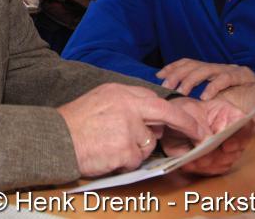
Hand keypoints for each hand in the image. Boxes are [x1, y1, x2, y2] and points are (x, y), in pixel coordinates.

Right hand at [57, 83, 208, 176]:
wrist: (54, 139)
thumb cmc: (74, 123)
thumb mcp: (100, 102)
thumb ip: (126, 107)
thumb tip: (151, 123)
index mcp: (120, 92)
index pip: (156, 101)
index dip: (175, 114)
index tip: (191, 123)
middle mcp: (127, 105)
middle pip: (165, 114)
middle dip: (185, 125)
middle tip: (200, 134)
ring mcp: (127, 127)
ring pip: (147, 144)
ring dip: (134, 151)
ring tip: (109, 147)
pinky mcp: (124, 148)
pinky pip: (134, 160)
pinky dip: (122, 162)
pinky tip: (106, 155)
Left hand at [157, 58, 254, 98]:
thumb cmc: (245, 100)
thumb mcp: (220, 97)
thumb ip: (204, 97)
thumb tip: (183, 104)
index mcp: (213, 70)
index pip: (189, 62)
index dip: (173, 67)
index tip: (158, 75)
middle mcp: (220, 66)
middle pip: (194, 65)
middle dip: (177, 74)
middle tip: (166, 86)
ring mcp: (231, 69)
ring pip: (206, 69)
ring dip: (191, 80)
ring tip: (181, 91)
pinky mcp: (243, 76)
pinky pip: (225, 78)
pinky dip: (213, 87)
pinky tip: (205, 96)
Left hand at [159, 97, 254, 175]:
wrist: (168, 123)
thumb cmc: (181, 111)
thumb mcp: (186, 110)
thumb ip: (196, 124)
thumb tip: (206, 142)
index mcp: (229, 114)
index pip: (245, 126)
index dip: (240, 137)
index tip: (226, 147)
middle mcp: (230, 133)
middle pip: (237, 149)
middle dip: (220, 155)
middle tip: (204, 157)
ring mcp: (224, 149)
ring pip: (226, 161)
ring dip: (210, 164)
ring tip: (193, 161)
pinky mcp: (214, 161)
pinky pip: (214, 170)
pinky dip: (202, 169)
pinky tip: (189, 164)